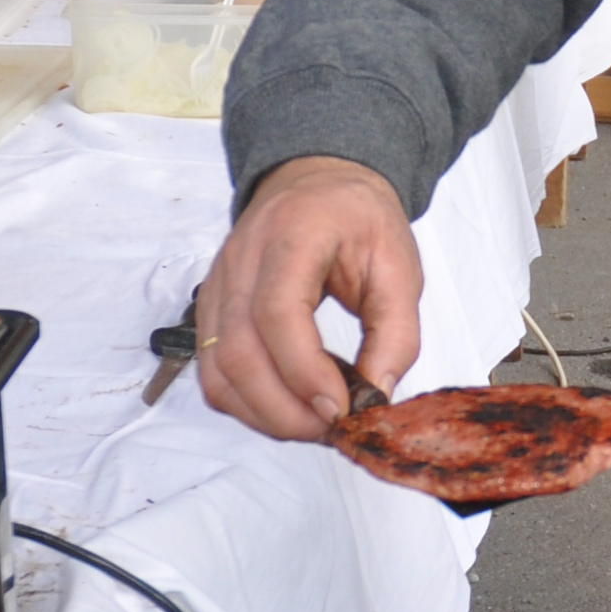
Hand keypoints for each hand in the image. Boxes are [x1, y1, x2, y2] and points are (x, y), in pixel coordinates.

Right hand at [194, 154, 420, 439]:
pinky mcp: (211, 311)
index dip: (304, 371)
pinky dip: (247, 403)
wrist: (315, 183)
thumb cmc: (357, 218)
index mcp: (291, 235)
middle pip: (239, 353)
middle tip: (332, 428)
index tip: (341, 407)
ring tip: (313, 424)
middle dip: (285, 409)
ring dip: (263, 414)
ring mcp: (218, 287)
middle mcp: (241, 261)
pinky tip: (287, 407)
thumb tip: (376, 395)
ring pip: (219, 371)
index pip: (276, 313)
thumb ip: (397, 332)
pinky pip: (214, 372)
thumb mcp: (399, 265)